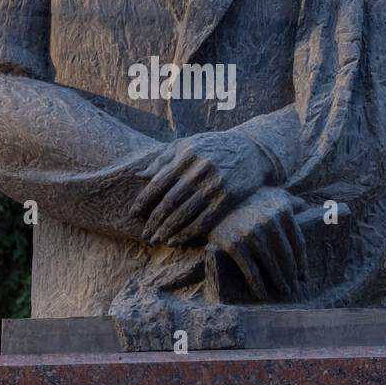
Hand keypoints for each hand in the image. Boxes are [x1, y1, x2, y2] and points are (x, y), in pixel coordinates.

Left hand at [133, 130, 271, 245]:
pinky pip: (204, 220)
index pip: (158, 183)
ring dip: (168, 230)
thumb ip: (163, 158)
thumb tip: (141, 175)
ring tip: (157, 239)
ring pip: (184, 213)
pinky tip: (176, 240)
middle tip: (145, 234)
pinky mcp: (228, 197)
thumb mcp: (187, 144)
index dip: (144, 201)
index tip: (134, 214)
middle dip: (154, 220)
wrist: (252, 150)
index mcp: (185, 155)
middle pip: (169, 201)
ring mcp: (215, 184)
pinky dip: (187, 233)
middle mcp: (199, 170)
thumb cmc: (213, 147)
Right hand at [205, 187, 307, 300]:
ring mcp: (253, 235)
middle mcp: (270, 222)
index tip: (304, 276)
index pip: (298, 243)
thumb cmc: (248, 201)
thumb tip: (310, 206)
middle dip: (292, 275)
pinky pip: (251, 271)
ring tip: (284, 291)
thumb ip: (290, 201)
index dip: (302, 263)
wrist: (214, 204)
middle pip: (287, 257)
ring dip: (280, 282)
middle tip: (294, 288)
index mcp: (283, 211)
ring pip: (272, 266)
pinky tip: (263, 294)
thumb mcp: (271, 195)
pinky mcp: (235, 245)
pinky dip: (258, 286)